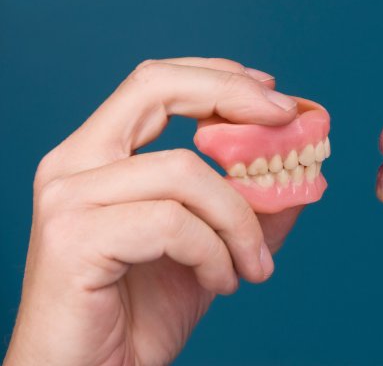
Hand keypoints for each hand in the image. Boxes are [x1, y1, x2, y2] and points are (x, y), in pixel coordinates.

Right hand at [5, 57, 302, 365]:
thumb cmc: (143, 315)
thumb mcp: (214, 249)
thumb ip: (253, 206)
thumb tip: (305, 173)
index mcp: (98, 154)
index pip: (156, 82)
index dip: (219, 75)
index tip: (275, 95)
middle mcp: (73, 163)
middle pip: (154, 87)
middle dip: (232, 94)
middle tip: (287, 125)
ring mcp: (68, 198)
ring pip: (183, 170)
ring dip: (239, 219)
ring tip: (254, 266)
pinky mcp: (74, 238)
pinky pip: (173, 223)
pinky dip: (214, 253)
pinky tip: (222, 283)